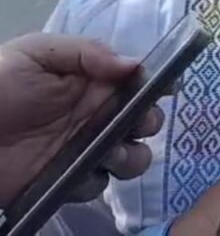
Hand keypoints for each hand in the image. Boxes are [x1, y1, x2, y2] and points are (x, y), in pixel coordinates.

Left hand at [0, 33, 164, 206]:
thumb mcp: (36, 53)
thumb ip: (87, 52)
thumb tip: (135, 66)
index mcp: (95, 81)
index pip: (141, 81)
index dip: (161, 84)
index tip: (168, 89)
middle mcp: (98, 114)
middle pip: (146, 120)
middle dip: (149, 122)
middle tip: (134, 124)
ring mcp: (86, 147)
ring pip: (133, 156)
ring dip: (131, 156)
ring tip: (109, 153)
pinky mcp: (71, 178)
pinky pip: (100, 183)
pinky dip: (96, 178)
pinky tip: (78, 171)